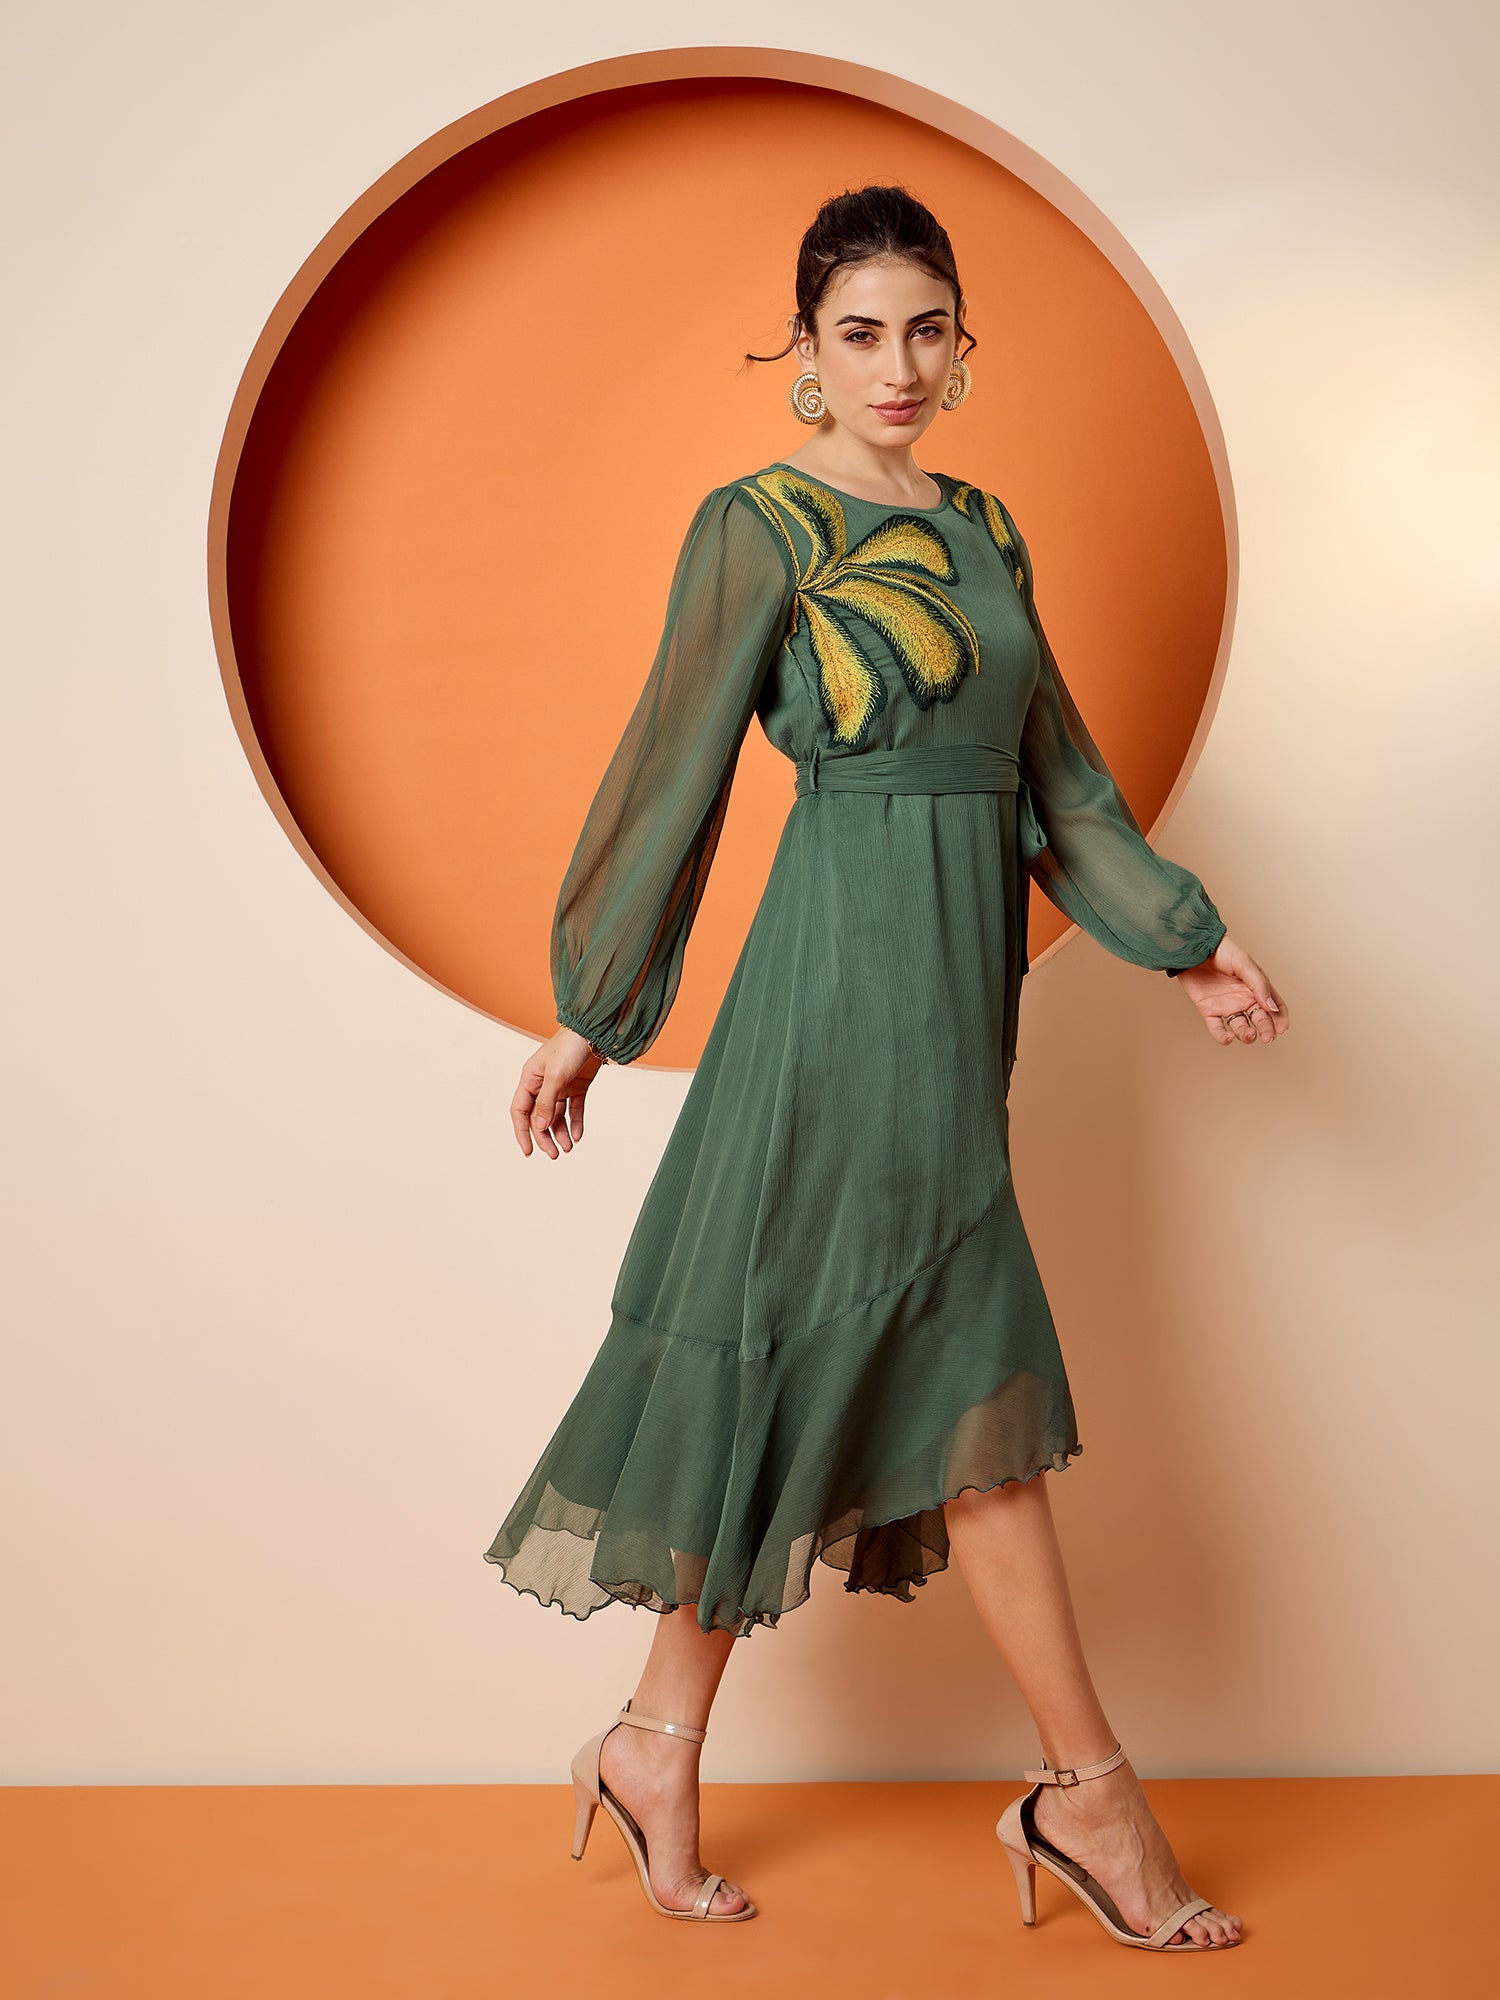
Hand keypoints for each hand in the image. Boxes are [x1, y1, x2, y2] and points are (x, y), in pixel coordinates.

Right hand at [511, 1027, 603, 1157]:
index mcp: (530, 1079)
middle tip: (555, 1155)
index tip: (528, 1151)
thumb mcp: (556, 1076)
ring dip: (560, 1133)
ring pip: (557, 1116)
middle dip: (545, 1137)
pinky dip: (575, 1122)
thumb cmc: (570, 1047)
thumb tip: (539, 1126)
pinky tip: (578, 1136)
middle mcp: (542, 1084)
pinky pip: (573, 1109)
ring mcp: (560, 1085)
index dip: (522, 1132)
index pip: (520, 1111)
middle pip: (539, 1117)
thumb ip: (546, 1101)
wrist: (595, 1032)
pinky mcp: (577, 1086)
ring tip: (569, 1148)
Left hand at [1175, 937, 1288, 1046]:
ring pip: (1240, 1027)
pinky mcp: (1209, 1010)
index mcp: (1256, 988)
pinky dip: (1222, 1036)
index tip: (1282, 1029)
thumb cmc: (1222, 951)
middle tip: (1268, 1038)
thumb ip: (1259, 985)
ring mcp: (1227, 1006)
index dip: (1280, 1019)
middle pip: (1260, 1020)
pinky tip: (1228, 1038)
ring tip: (1249, 1035)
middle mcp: (1244, 999)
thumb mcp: (1244, 964)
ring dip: (1246, 1035)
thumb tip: (1272, 1007)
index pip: (1274, 1006)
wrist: (1194, 948)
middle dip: (1266, 1030)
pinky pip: (1217, 1028)